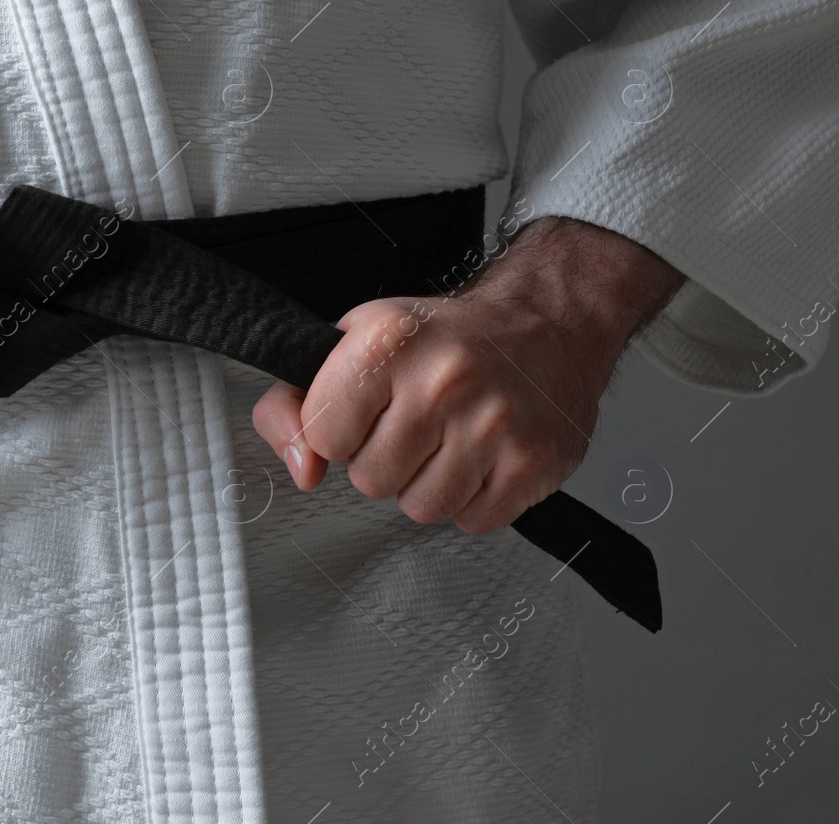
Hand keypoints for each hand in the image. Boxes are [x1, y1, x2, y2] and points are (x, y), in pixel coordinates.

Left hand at [252, 216, 682, 533]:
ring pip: (421, 508)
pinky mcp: (532, 462)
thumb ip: (295, 403)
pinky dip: (473, 498)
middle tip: (415, 421)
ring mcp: (492, 424)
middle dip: (385, 459)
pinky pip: (473, 520)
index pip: (323, 436)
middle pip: (370, 480)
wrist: (547, 321)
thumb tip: (302, 470)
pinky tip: (482, 455)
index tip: (364, 410)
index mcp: (387, 341)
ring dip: (428, 483)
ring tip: (449, 438)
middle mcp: (441, 380)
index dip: (338, 431)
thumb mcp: (354, 343)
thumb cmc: (444, 337)